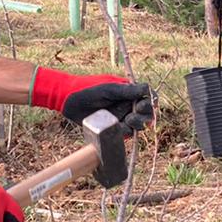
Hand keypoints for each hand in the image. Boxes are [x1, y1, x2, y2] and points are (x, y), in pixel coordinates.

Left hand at [29, 67, 153, 132]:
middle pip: (146, 112)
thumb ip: (128, 90)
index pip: (148, 97)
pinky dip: (125, 131)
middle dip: (144, 114)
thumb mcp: (109, 88)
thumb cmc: (89, 89)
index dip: (152, 102)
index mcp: (129, 91)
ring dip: (137, 123)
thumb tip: (148, 90)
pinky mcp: (114, 128)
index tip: (146, 104)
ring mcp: (121, 116)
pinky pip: (126, 133)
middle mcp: (128, 104)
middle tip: (134, 113)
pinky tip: (119, 127)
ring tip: (128, 119)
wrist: (69, 100)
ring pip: (138, 124)